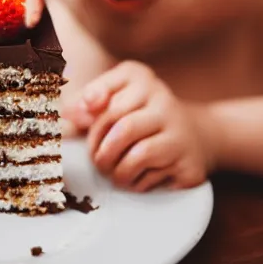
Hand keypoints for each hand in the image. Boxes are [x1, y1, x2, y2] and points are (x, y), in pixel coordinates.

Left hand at [63, 61, 210, 191]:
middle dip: (101, 152)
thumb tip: (67, 115)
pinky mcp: (189, 160)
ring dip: (118, 171)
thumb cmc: (140, 119)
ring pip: (139, 155)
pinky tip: (137, 178)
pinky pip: (153, 176)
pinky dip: (137, 183)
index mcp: (141, 79)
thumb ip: (87, 106)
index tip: (84, 122)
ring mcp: (180, 131)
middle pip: (122, 128)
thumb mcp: (114, 102)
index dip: (89, 118)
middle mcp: (164, 100)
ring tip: (114, 173)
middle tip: (98, 161)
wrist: (195, 136)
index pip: (105, 97)